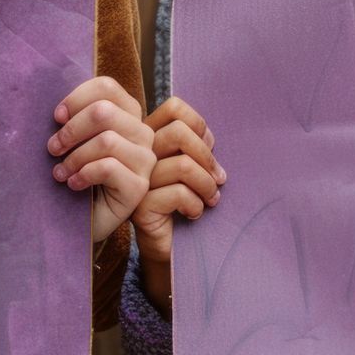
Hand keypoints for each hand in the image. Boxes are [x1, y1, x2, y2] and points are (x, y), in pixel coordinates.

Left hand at [48, 76, 156, 243]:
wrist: (77, 221)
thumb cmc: (73, 175)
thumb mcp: (73, 141)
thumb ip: (75, 118)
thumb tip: (61, 110)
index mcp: (128, 116)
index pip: (107, 87)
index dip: (77, 98)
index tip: (57, 117)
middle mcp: (143, 134)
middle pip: (104, 111)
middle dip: (71, 130)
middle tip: (53, 148)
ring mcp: (145, 160)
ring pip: (106, 140)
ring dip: (74, 157)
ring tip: (60, 172)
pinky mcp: (139, 186)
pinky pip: (108, 168)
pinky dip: (83, 174)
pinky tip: (73, 184)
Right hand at [133, 97, 225, 313]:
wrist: (170, 245)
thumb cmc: (187, 201)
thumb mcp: (195, 168)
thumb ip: (197, 146)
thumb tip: (209, 139)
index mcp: (151, 138)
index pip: (174, 108)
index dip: (198, 124)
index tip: (209, 148)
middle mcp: (140, 155)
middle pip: (178, 132)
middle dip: (207, 156)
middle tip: (219, 180)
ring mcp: (136, 180)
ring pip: (183, 165)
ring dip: (207, 185)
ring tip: (210, 200)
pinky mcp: (140, 205)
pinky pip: (178, 193)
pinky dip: (195, 205)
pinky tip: (194, 214)